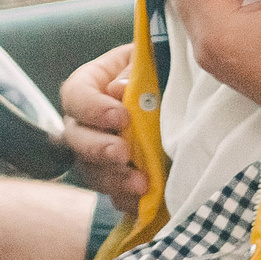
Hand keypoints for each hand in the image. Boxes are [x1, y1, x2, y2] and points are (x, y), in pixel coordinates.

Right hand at [61, 42, 145, 212]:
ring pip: (91, 171)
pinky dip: (129, 199)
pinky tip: (147, 199)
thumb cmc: (162, 69)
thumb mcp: (153, 60)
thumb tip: (119, 89)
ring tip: (142, 184)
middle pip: (75, 138)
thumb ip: (135, 70)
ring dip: (114, 179)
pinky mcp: (117, 178)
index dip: (92, 109)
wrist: (184, 98)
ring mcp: (98, 153)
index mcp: (91, 84)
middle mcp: (86, 121)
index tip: (121, 117)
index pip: (75, 95)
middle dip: (98, 148)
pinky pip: (113, 195)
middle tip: (123, 154)